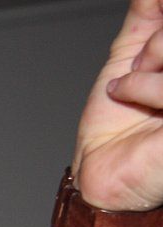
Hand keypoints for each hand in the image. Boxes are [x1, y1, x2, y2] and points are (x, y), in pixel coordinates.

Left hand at [73, 0, 162, 209]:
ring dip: (144, 68)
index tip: (146, 42)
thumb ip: (145, 19)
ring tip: (128, 89)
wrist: (102, 174)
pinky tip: (125, 97)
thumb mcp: (129, 60)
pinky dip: (141, 86)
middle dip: (155, 45)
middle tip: (139, 67)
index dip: (159, 27)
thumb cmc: (118, 125)